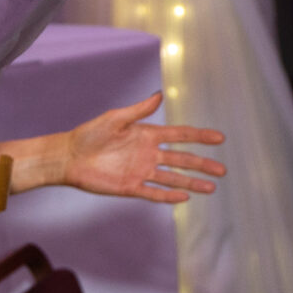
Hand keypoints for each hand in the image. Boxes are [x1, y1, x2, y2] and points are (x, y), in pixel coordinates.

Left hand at [62, 92, 225, 203]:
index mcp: (148, 135)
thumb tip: (160, 94)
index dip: (200, 137)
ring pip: (173, 178)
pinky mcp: (131, 187)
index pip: (180, 136)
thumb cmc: (90, 133)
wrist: (69, 156)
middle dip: (203, 164)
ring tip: (212, 188)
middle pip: (182, 159)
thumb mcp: (115, 118)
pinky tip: (185, 198)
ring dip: (192, 183)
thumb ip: (139, 110)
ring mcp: (141, 171)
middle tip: (222, 170)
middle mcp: (149, 154)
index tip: (219, 137)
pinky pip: (154, 193)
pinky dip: (169, 196)